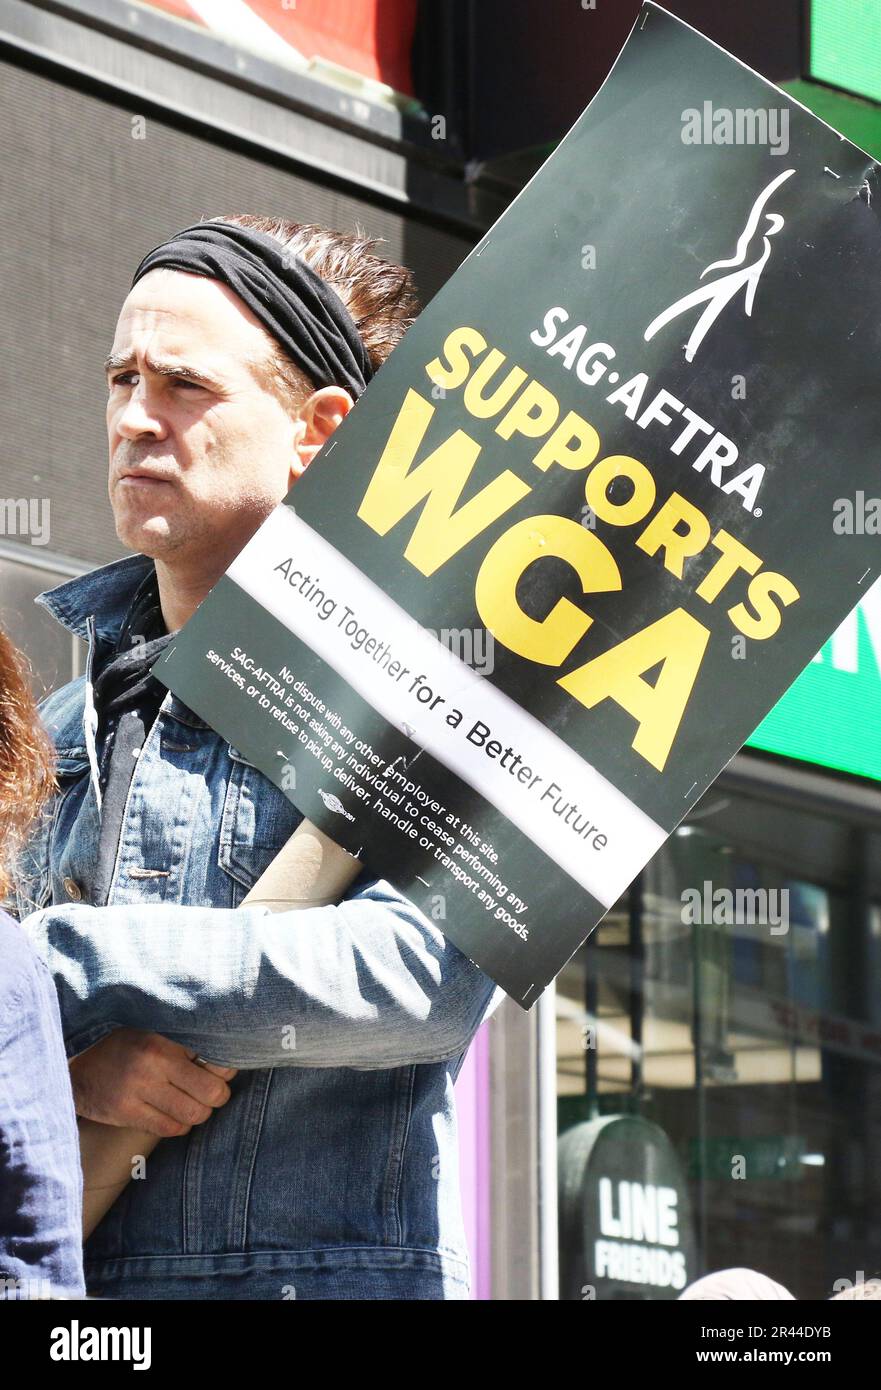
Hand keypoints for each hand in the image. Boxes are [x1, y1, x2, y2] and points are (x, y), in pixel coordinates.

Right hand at [69, 1028, 237, 1137]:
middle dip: (217, 1096)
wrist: (76, 1068)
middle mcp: (152, 1066)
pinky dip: (178, 1124)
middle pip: (211, 1093)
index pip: (215, 1061)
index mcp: (162, 1042)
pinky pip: (169, 1128)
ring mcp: (137, 1091)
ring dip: (198, 1113)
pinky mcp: (126, 1113)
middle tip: (210, 1092)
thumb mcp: (152, 1033)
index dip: (225, 1070)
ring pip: (193, 1115)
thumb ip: (184, 1045)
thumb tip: (224, 1065)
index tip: (220, 1071)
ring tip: (190, 1102)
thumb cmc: (123, 1048)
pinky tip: (172, 1113)